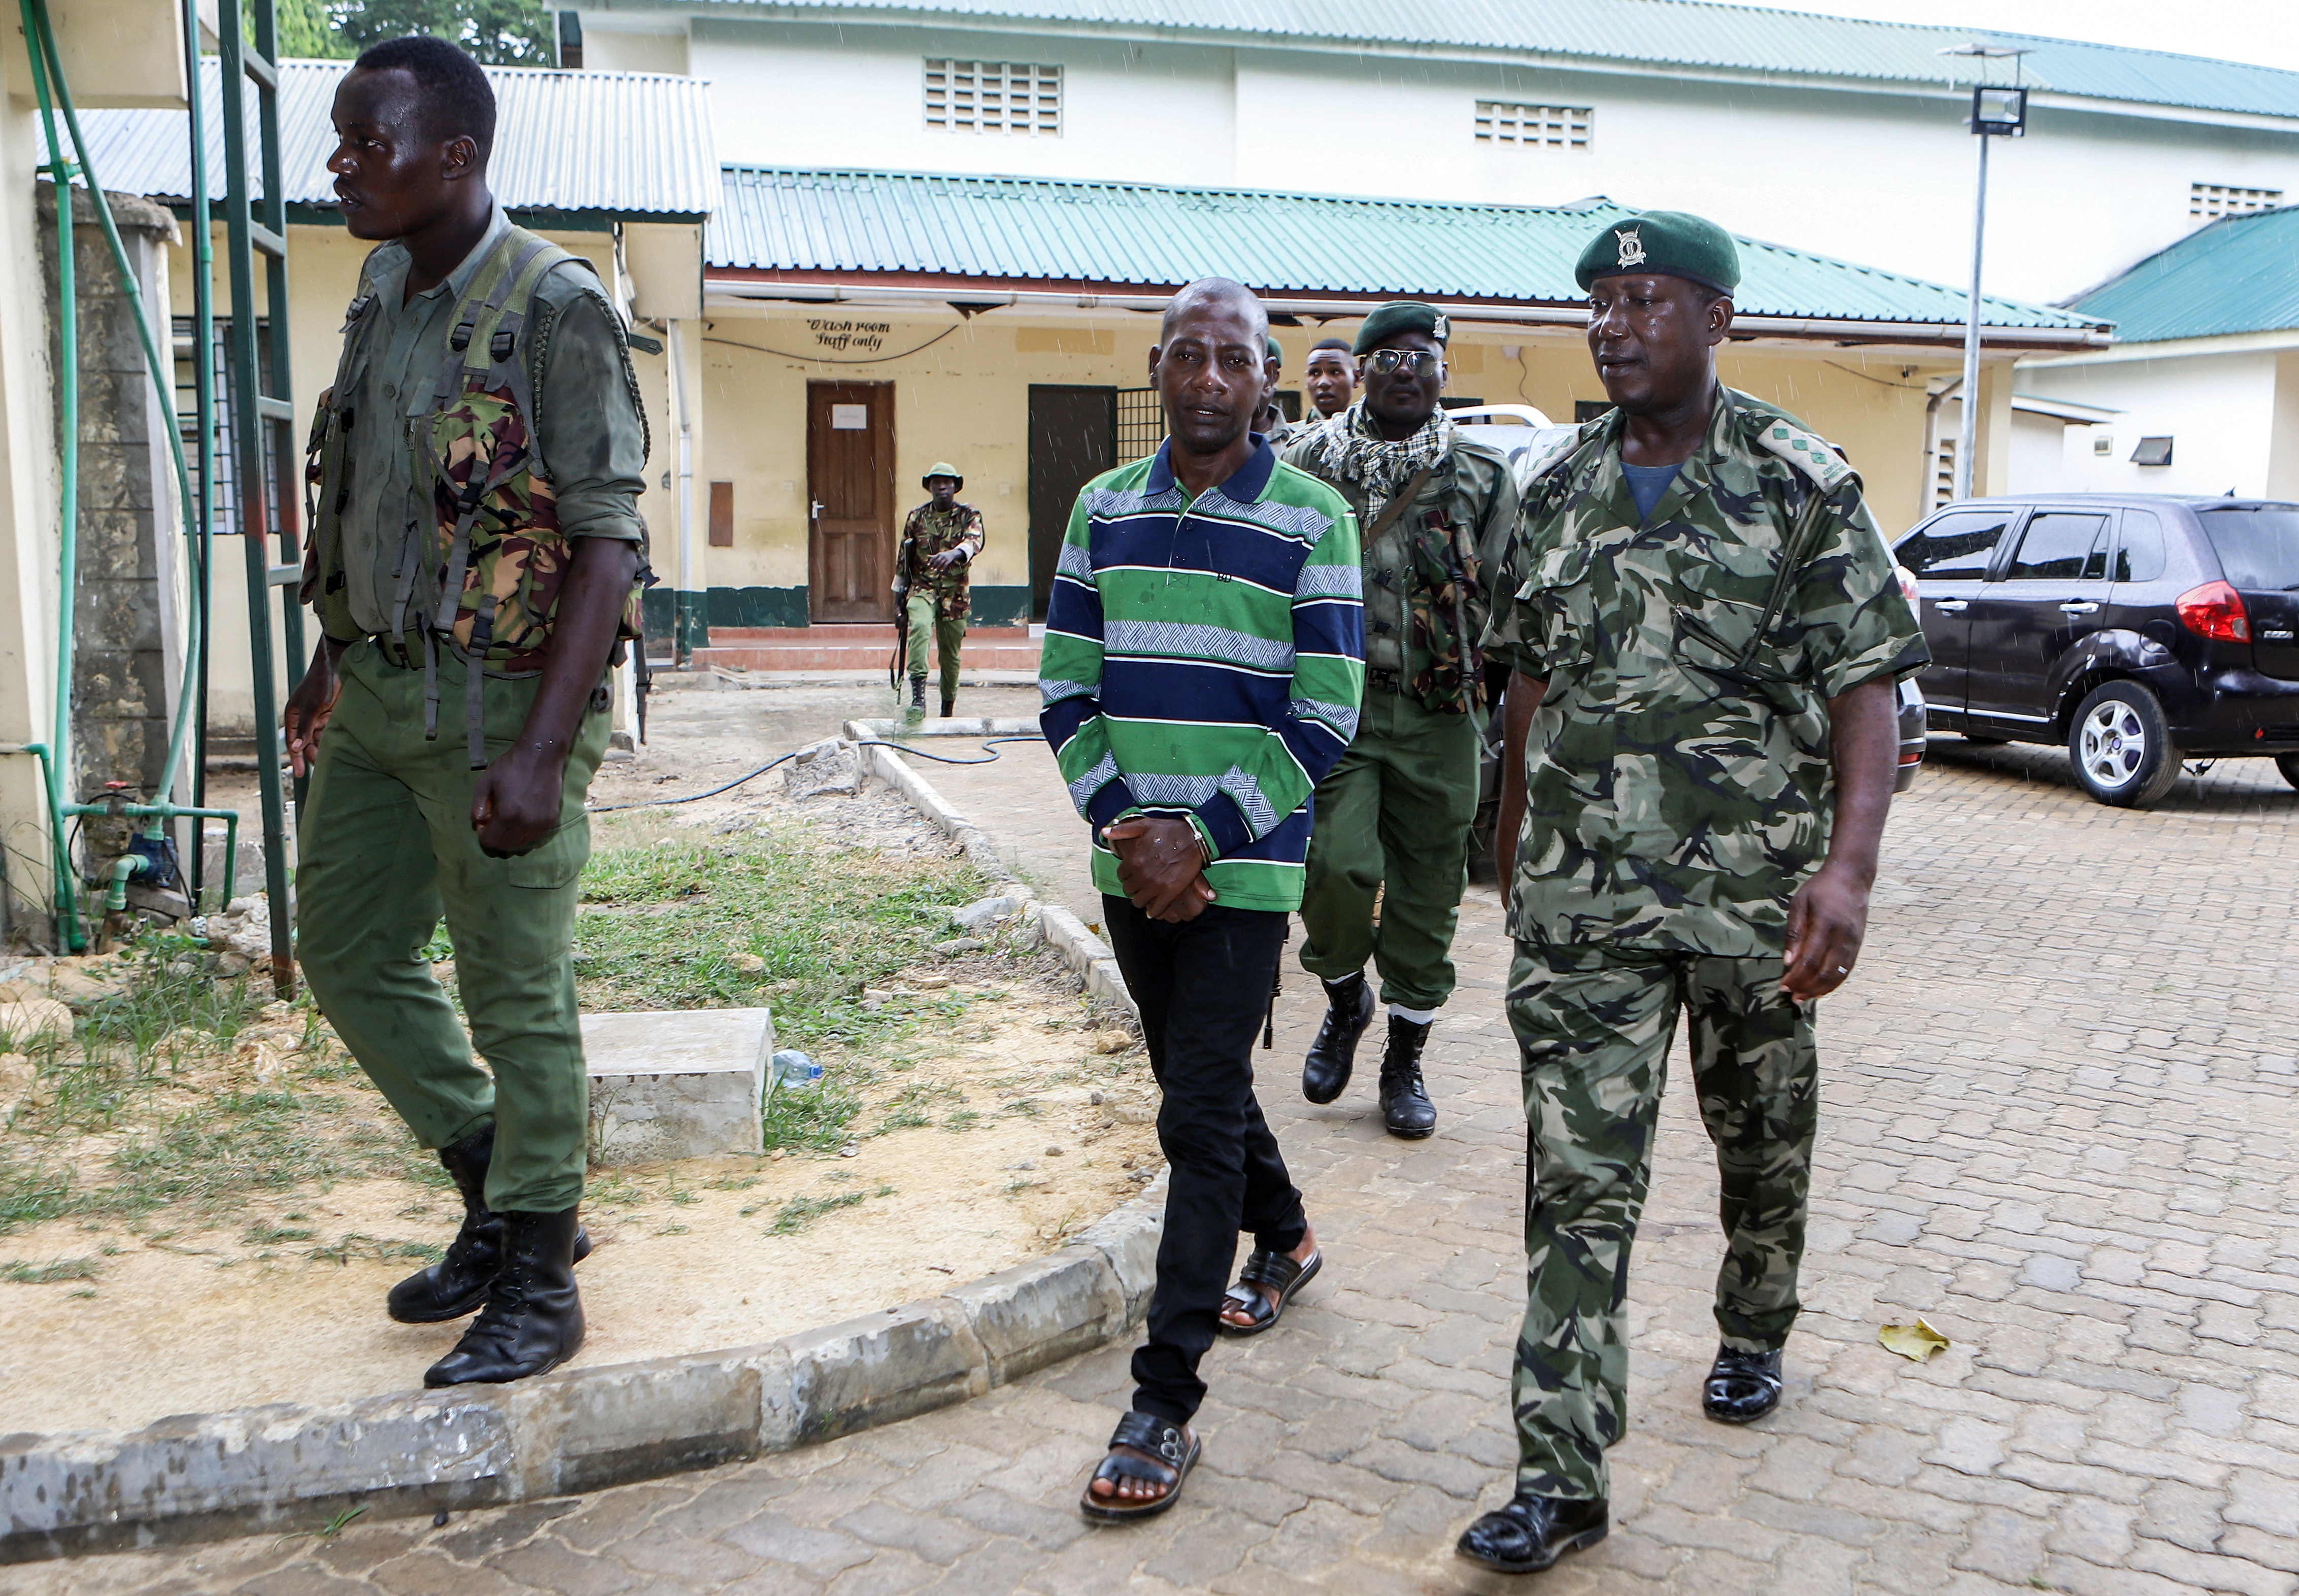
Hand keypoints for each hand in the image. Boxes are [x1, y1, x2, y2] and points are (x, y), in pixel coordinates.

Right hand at [283, 641, 345, 777]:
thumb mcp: (312, 707)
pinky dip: (333, 741)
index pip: (293, 742)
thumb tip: (296, 747)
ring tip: (332, 763)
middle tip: (321, 770)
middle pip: (307, 743)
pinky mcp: (332, 715)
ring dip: (324, 749)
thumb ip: (305, 728)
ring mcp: (318, 717)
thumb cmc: (321, 684)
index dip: (296, 758)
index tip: (299, 775)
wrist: (339, 666)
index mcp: (294, 716)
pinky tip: (341, 750)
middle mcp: (304, 718)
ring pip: (319, 739)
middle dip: (312, 756)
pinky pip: (331, 732)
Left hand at [471, 739, 567, 854]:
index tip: (484, 822)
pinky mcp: (551, 820)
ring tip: (508, 818)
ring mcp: (541, 823)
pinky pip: (534, 837)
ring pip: (521, 844)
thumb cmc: (510, 766)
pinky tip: (522, 817)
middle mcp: (525, 823)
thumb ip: (477, 805)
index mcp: (507, 814)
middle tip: (494, 820)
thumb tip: (478, 821)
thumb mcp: (485, 782)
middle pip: (506, 846)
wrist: (541, 756)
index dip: (483, 834)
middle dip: (496, 837)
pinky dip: (524, 833)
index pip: (491, 841)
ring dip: (510, 836)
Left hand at [929, 549, 961, 571]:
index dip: (930, 561)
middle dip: (934, 565)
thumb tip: (927, 556)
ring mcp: (946, 558)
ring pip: (941, 563)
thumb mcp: (939, 554)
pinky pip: (945, 565)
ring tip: (935, 570)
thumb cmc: (944, 554)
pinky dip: (943, 568)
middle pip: (937, 561)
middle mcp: (942, 555)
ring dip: (938, 567)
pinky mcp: (949, 560)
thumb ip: (933, 556)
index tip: (928, 565)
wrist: (953, 553)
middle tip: (931, 569)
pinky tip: (941, 571)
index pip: (934, 557)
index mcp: (939, 554)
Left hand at [1104, 816, 1213, 921]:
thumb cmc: (1170, 831)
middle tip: (1140, 885)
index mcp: (1134, 860)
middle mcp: (1142, 875)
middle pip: (1129, 891)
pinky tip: (1154, 909)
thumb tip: (1104, 832)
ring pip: (1139, 902)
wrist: (1195, 838)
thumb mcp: (1144, 826)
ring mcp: (1156, 885)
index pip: (1121, 876)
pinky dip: (1154, 911)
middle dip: (1133, 888)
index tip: (1133, 874)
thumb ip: (1123, 830)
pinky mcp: (1170, 893)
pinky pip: (1156, 909)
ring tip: (1147, 896)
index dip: (1127, 875)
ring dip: (1142, 900)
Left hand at [1781, 861, 1867, 1001]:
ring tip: (1805, 998)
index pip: (1810, 960)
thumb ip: (1795, 933)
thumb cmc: (1820, 889)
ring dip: (1821, 989)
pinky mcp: (1858, 944)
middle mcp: (1842, 937)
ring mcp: (1853, 942)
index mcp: (1825, 925)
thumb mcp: (1799, 904)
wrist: (1852, 877)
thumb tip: (1788, 962)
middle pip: (1826, 972)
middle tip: (1792, 997)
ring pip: (1838, 974)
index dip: (1797, 977)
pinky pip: (1847, 969)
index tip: (1783, 986)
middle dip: (1807, 988)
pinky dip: (1834, 982)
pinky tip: (1822, 988)